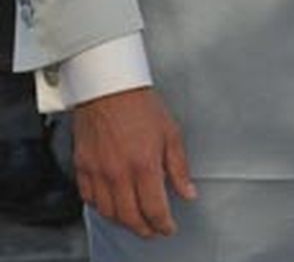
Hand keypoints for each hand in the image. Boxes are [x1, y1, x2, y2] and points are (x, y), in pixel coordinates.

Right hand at [73, 87, 195, 237]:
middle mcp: (118, 173)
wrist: (109, 86)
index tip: (168, 228)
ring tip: (136, 220)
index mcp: (144, 164)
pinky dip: (103, 208)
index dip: (163, 224)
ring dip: (124, 222)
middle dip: (145, 229)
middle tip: (154, 229)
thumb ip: (179, 167)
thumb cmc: (140, 104)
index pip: (154, 209)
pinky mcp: (82, 168)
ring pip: (109, 213)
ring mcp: (98, 172)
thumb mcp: (170, 132)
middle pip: (130, 217)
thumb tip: (188, 192)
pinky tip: (113, 205)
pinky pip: (90, 199)